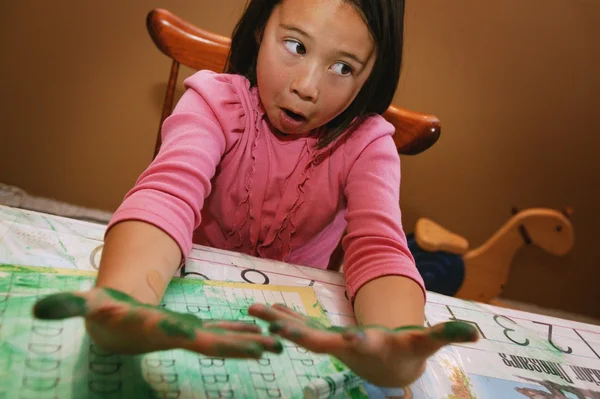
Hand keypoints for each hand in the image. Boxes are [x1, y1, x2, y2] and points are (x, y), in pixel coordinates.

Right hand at [33, 288, 282, 358]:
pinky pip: (218, 329)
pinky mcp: (191, 328)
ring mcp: (188, 333)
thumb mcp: (91, 306)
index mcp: (165, 332)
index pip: (199, 339)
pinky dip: (238, 331)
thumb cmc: (102, 314)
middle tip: (279, 347)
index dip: (225, 344)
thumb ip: (75, 306)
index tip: (251, 349)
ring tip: (278, 342)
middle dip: (248, 346)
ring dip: (250, 340)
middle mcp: (182, 337)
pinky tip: (257, 331)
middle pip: (220, 342)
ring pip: (223, 337)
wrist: (109, 327)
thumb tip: (55, 308)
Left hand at [248, 303, 478, 386]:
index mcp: (371, 346)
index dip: (356, 341)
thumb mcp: (426, 344)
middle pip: (320, 341)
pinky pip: (299, 325)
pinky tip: (263, 308)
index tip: (347, 337)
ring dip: (278, 321)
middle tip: (276, 327)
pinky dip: (281, 316)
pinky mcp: (322, 337)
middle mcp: (345, 347)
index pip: (363, 344)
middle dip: (299, 334)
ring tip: (252, 310)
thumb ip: (446, 336)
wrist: (386, 370)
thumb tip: (477, 331)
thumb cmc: (407, 353)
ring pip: (301, 332)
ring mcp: (330, 343)